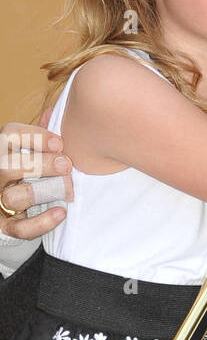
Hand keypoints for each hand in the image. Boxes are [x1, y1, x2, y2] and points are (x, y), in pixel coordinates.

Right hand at [1, 118, 72, 238]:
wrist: (14, 211)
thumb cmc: (28, 173)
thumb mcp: (31, 153)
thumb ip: (40, 138)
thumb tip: (54, 112)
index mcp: (2, 153)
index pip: (8, 136)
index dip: (33, 137)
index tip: (59, 143)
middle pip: (7, 166)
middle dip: (39, 164)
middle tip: (66, 164)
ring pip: (13, 196)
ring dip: (42, 192)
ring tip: (66, 189)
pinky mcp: (6, 226)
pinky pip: (21, 227)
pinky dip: (42, 222)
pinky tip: (61, 213)